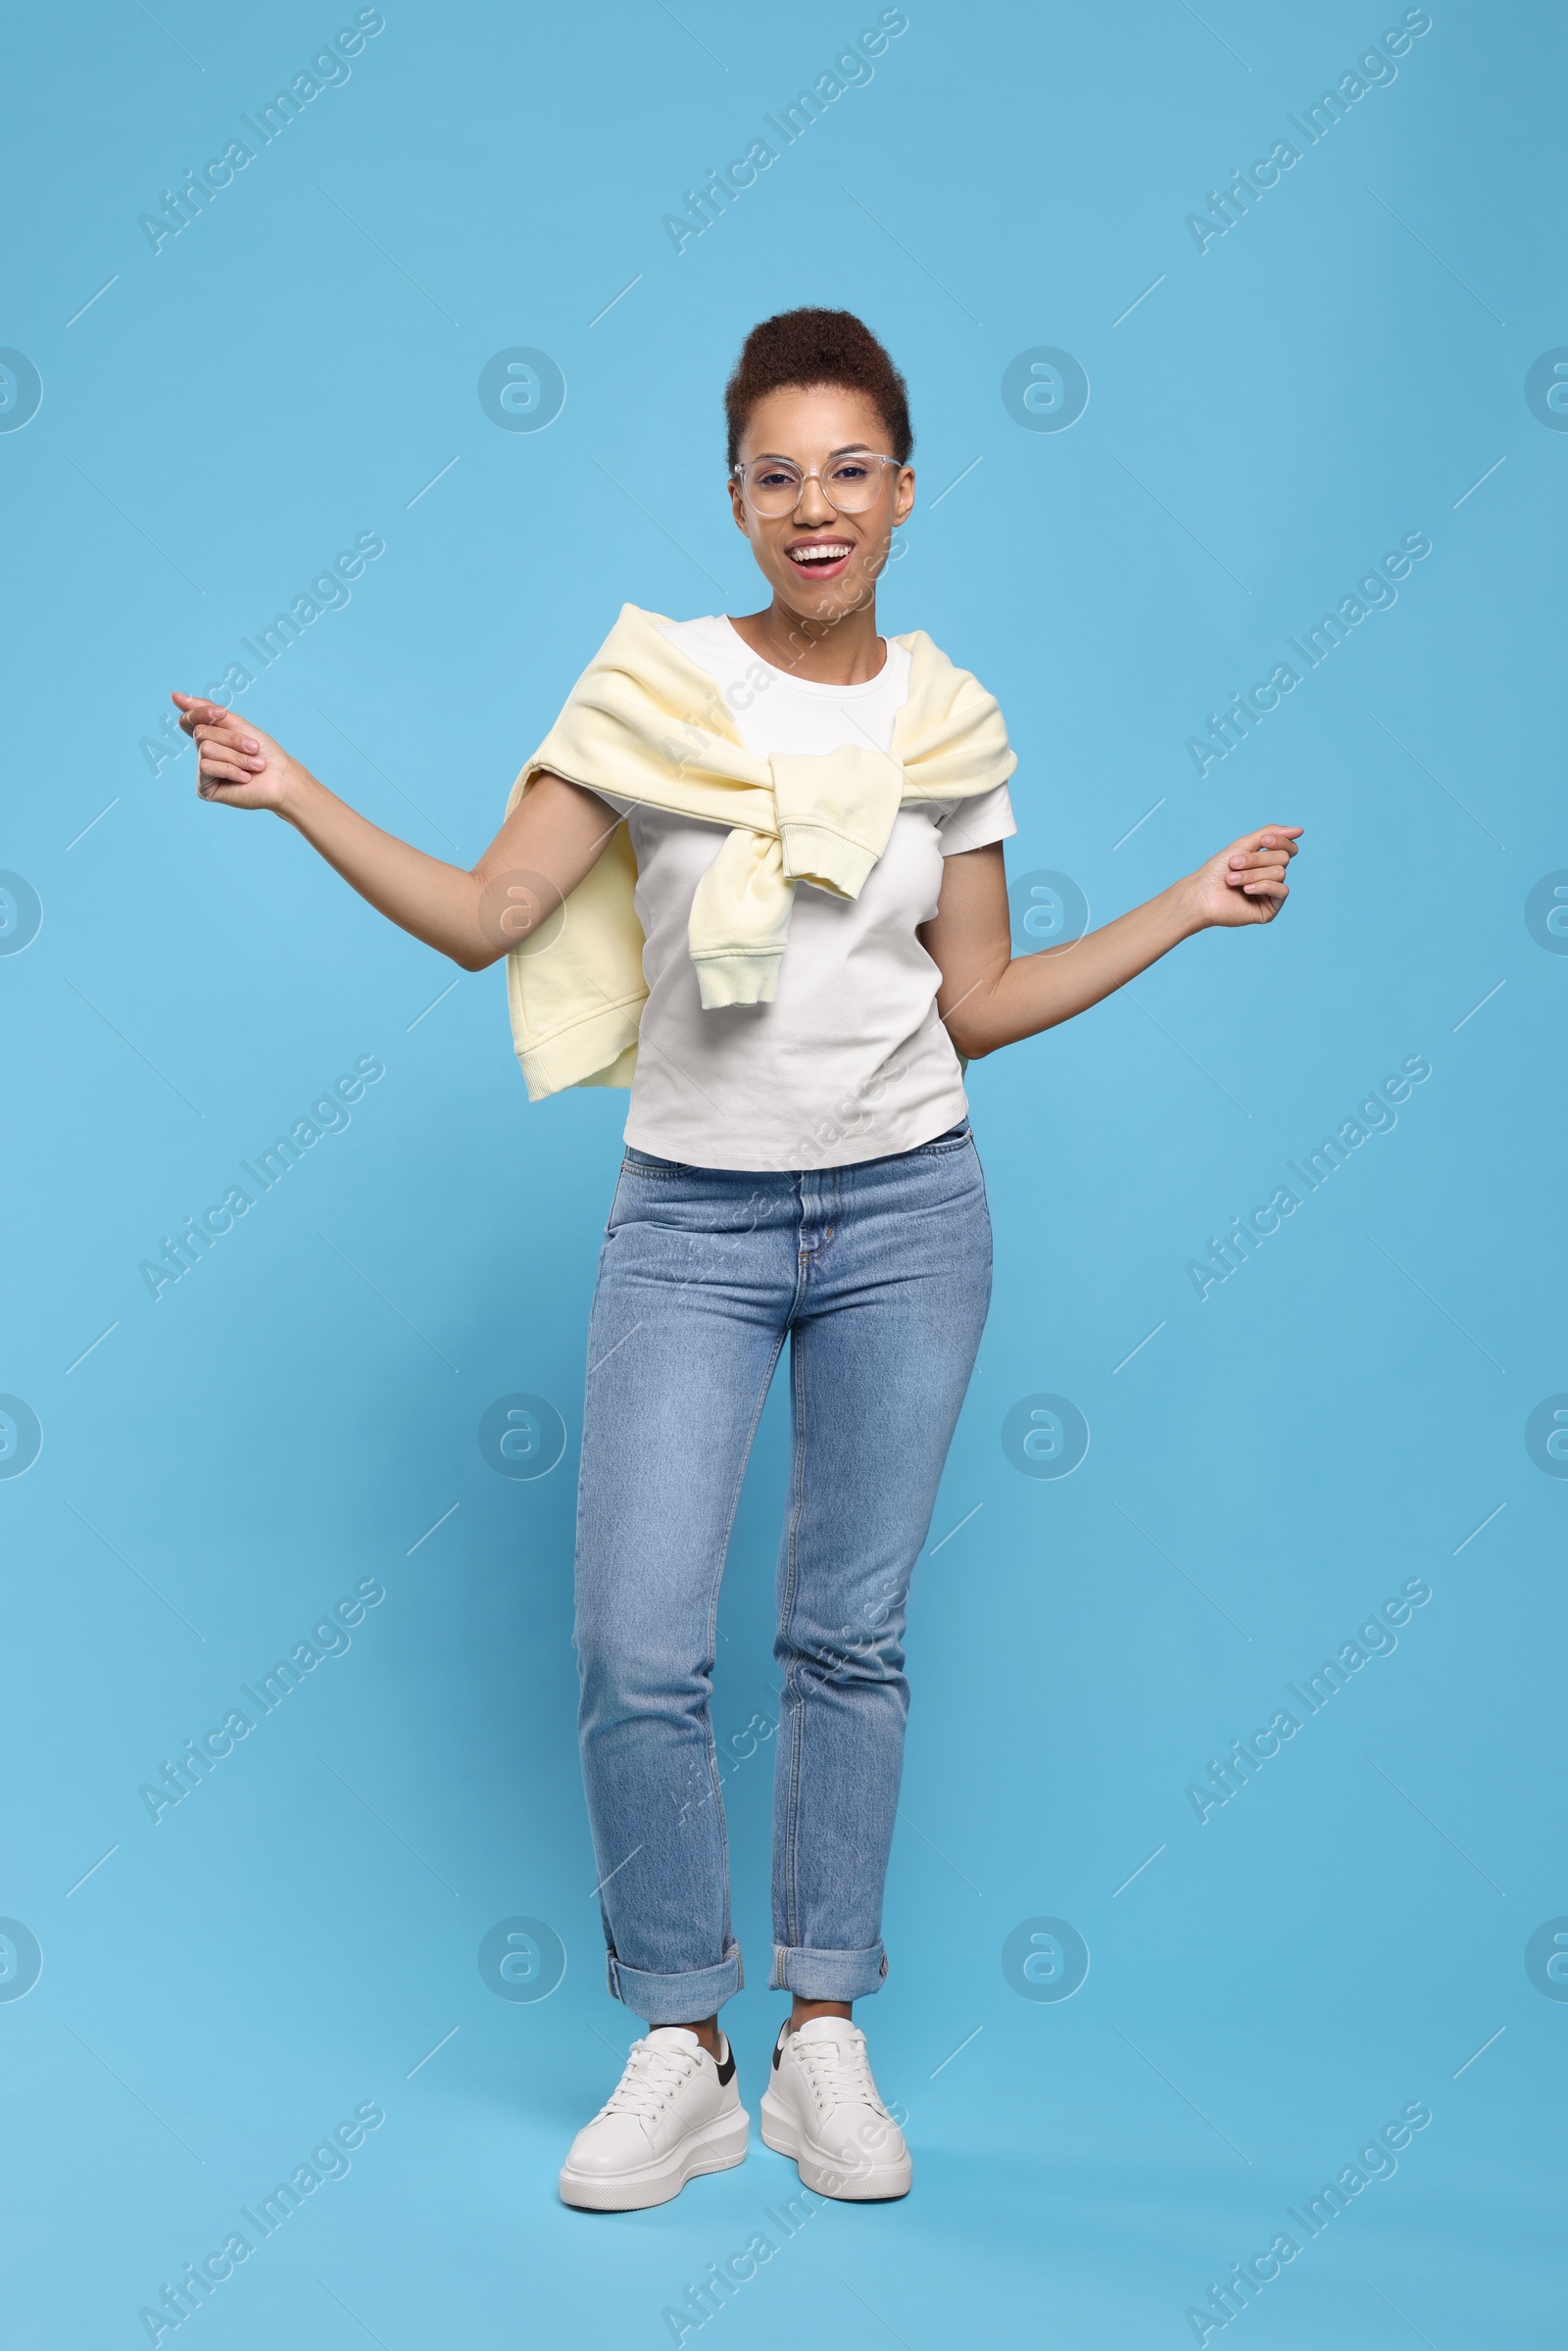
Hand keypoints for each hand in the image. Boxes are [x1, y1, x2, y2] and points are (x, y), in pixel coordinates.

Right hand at [171, 693, 303, 811]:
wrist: (282, 778)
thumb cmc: (264, 752)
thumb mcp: (235, 724)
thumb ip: (206, 709)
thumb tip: (173, 695)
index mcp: (209, 738)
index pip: (189, 720)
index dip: (201, 712)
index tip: (221, 712)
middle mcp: (203, 754)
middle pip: (201, 733)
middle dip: (231, 738)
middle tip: (254, 748)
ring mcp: (203, 772)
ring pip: (205, 749)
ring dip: (236, 755)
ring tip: (255, 765)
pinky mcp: (204, 788)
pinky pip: (206, 767)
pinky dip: (230, 769)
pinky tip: (245, 778)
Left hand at [1180, 825, 1301, 929]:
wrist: (1201, 895)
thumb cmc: (1218, 870)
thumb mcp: (1244, 844)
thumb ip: (1271, 833)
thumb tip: (1301, 830)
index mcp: (1267, 862)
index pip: (1288, 848)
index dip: (1280, 841)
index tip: (1263, 841)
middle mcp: (1271, 877)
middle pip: (1282, 859)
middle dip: (1256, 860)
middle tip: (1234, 864)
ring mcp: (1271, 894)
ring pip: (1280, 873)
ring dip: (1252, 874)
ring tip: (1232, 879)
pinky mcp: (1270, 909)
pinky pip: (1282, 890)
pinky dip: (1263, 886)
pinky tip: (1246, 890)